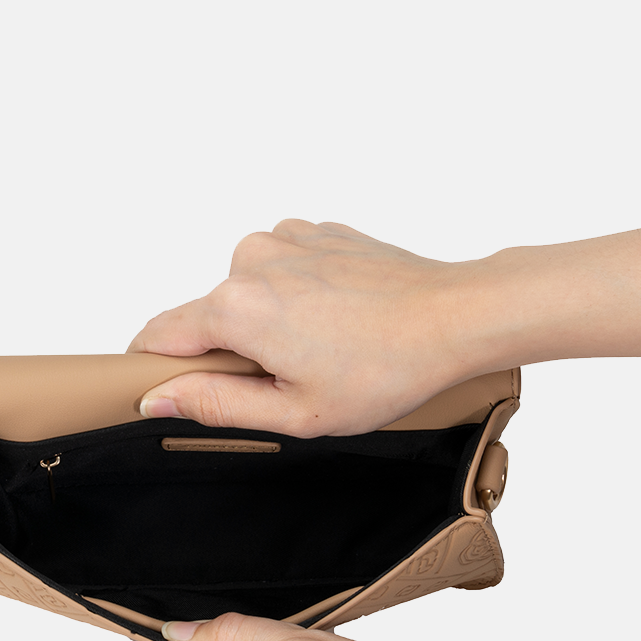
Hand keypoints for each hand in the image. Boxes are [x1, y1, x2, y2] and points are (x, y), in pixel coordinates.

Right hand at [129, 187, 640, 438]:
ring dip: (271, 326)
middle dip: (228, 352)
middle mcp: (255, 253)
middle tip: (284, 392)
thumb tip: (156, 401)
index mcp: (237, 300)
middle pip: (207, 310)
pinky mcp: (327, 225)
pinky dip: (300, 298)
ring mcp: (292, 234)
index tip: (160, 399)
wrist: (485, 309)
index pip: (157, 336)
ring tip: (329, 363)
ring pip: (250, 290)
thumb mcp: (305, 414)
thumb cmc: (404, 373)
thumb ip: (221, 406)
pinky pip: (287, 267)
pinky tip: (347, 327)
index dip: (156, 372)